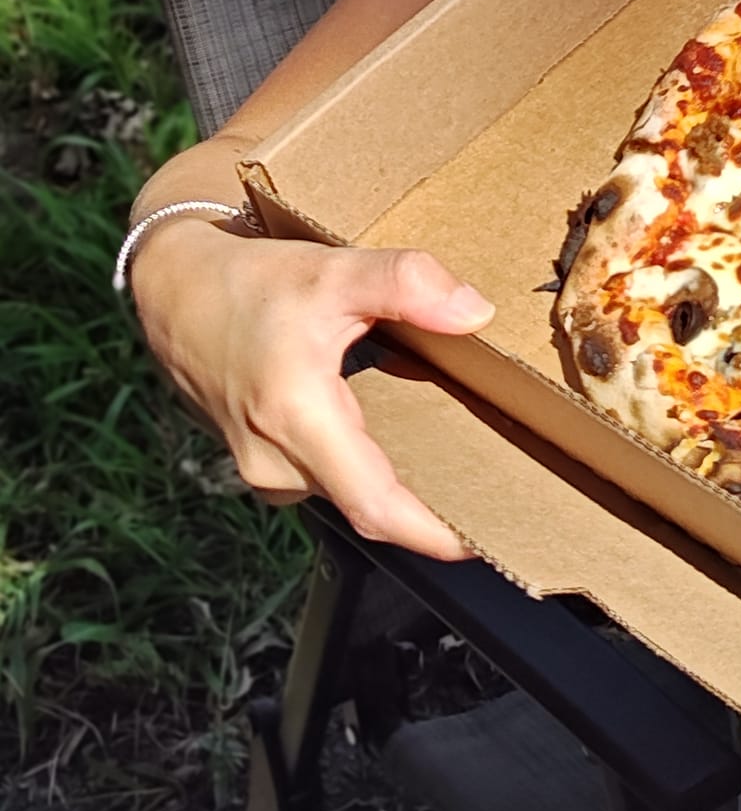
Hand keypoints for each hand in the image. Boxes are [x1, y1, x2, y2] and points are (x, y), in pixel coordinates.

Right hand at [130, 218, 493, 559]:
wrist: (175, 292)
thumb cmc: (250, 283)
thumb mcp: (332, 269)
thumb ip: (406, 283)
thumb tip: (474, 312)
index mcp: (296, 418)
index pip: (374, 506)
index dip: (433, 533)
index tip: (484, 541)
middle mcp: (275, 460)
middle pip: (369, 505)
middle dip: (430, 508)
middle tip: (495, 492)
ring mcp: (264, 470)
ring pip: (347, 491)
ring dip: (396, 485)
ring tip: (460, 462)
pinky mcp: (262, 464)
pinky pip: (326, 478)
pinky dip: (365, 466)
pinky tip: (400, 437)